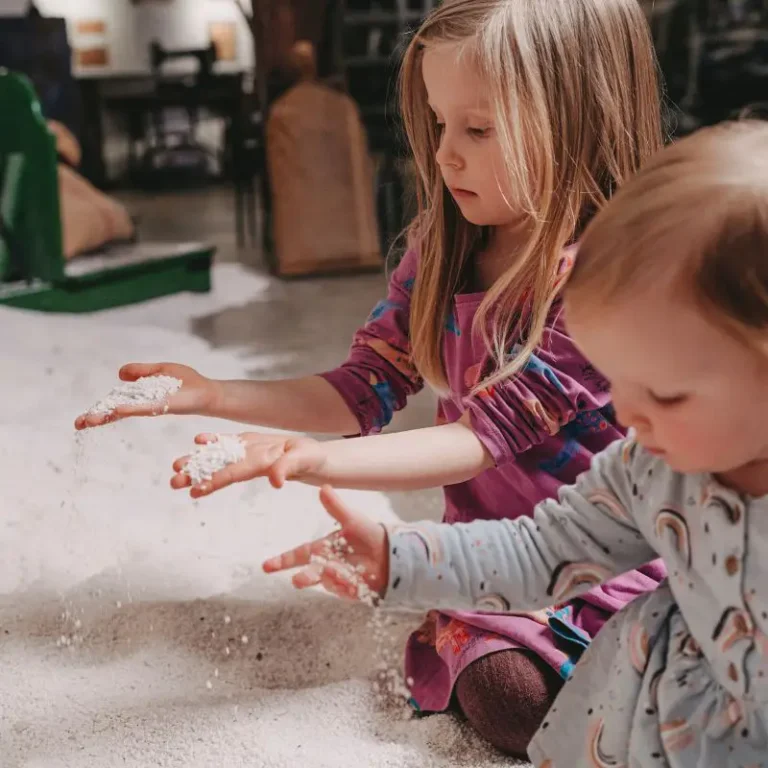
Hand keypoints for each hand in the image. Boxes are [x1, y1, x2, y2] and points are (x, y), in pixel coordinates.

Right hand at [75, 363, 217, 429]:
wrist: (210, 392)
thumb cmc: (189, 382)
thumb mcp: (162, 370)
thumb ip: (142, 371)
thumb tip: (119, 374)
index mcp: (141, 397)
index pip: (115, 404)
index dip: (99, 410)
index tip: (81, 421)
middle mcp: (145, 404)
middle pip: (117, 411)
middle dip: (98, 416)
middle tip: (78, 424)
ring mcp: (154, 406)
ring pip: (127, 411)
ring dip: (108, 415)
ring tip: (90, 420)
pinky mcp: (166, 406)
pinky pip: (145, 407)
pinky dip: (132, 408)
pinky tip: (118, 410)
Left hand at [170, 432, 327, 497]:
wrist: (313, 455)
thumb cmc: (311, 459)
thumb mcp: (302, 461)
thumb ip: (287, 468)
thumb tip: (275, 481)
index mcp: (260, 466)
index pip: (233, 475)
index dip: (214, 481)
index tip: (195, 490)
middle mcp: (249, 461)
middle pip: (219, 469)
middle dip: (196, 475)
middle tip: (174, 482)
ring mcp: (248, 452)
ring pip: (219, 457)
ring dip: (198, 461)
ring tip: (176, 467)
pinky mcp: (250, 443)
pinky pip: (229, 442)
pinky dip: (213, 441)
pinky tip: (198, 441)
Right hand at [262, 486, 388, 600]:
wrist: (391, 554)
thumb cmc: (369, 535)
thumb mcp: (352, 519)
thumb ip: (336, 507)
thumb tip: (323, 488)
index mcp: (322, 548)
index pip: (298, 554)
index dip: (282, 560)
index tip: (266, 566)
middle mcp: (325, 565)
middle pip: (308, 573)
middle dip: (304, 576)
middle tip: (298, 580)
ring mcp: (336, 580)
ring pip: (328, 581)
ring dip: (334, 576)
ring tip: (344, 571)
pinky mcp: (348, 591)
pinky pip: (343, 590)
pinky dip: (349, 585)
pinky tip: (358, 579)